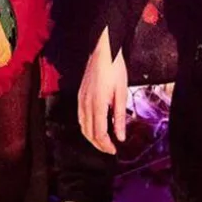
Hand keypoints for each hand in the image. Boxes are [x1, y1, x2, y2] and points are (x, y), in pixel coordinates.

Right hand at [79, 28, 127, 154]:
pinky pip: (80, 117)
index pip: (98, 133)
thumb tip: (121, 136)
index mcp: (97, 104)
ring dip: (91, 137)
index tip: (114, 150)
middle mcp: (85, 104)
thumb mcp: (122, 93)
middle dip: (98, 144)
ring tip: (103, 142)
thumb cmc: (114, 69)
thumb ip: (120, 116)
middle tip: (109, 149)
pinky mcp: (80, 95)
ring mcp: (80, 99)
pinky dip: (86, 127)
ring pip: (82, 126)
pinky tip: (94, 127)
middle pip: (88, 132)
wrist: (102, 51)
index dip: (106, 145)